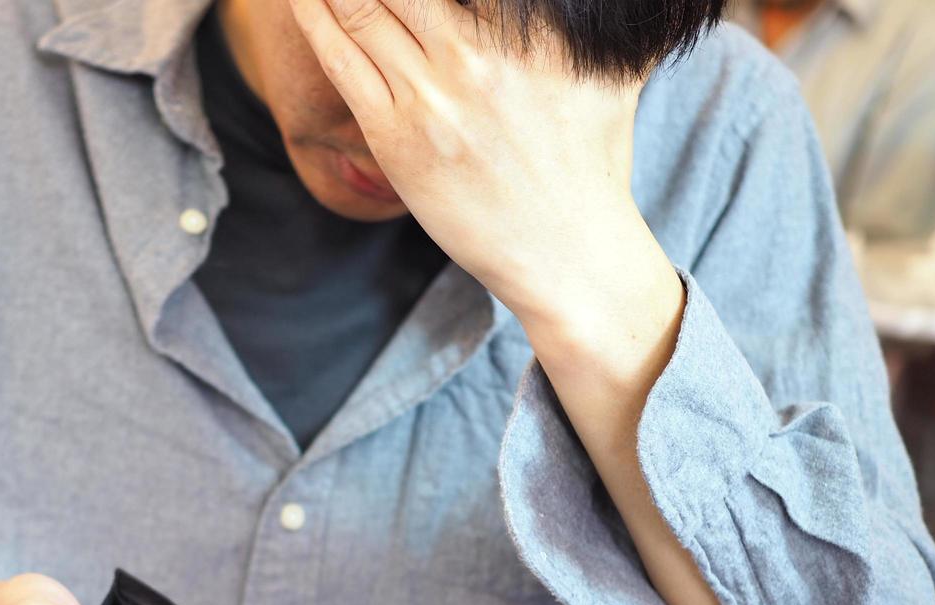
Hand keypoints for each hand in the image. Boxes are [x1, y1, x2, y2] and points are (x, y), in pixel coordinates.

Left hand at [287, 0, 680, 346]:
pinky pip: (341, 61)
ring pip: (361, 6)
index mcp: (529, 28)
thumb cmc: (589, 164)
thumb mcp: (610, 72)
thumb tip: (620, 10)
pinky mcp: (397, 137)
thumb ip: (588, 22)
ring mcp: (432, 95)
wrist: (566, 251)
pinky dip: (314, 18)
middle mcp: (477, 51)